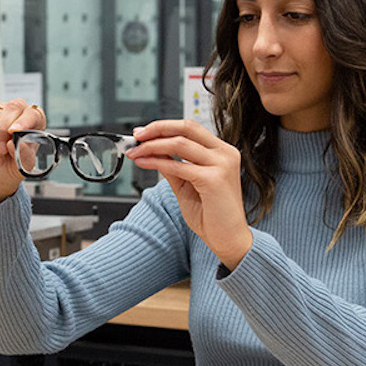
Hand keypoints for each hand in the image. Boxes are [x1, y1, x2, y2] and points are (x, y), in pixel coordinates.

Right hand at [0, 99, 45, 206]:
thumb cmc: (10, 168)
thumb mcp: (22, 167)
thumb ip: (23, 155)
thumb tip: (13, 143)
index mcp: (34, 124)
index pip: (34, 113)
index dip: (25, 120)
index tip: (15, 132)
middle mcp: (17, 115)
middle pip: (13, 107)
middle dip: (6, 130)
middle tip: (3, 150)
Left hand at [125, 119, 252, 269]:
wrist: (228, 239)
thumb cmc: (212, 215)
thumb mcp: (187, 184)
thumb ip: (173, 165)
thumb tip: (152, 150)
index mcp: (222, 152)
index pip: (191, 128)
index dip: (165, 127)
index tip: (144, 133)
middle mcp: (225, 154)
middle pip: (186, 128)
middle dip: (157, 129)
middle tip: (137, 135)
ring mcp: (222, 165)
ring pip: (180, 143)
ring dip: (153, 145)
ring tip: (136, 152)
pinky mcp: (213, 179)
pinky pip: (178, 165)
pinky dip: (157, 162)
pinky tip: (144, 163)